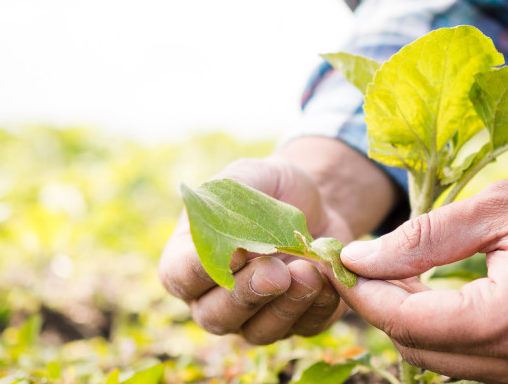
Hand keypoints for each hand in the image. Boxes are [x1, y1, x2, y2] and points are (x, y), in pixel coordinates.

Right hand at [159, 157, 350, 344]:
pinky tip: (327, 277)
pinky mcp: (297, 322)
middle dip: (247, 295)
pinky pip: (304, 327)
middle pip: (216, 317)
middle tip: (276, 271)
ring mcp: (254, 316)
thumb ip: (228, 200)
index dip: (201, 271)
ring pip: (259, 332)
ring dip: (285, 306)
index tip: (234, 251)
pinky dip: (318, 306)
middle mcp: (215, 297)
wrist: (316, 202)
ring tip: (308, 272)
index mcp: (190, 259)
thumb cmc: (269, 188)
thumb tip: (230, 242)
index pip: (180, 277)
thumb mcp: (248, 177)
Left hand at [334, 166, 507, 383]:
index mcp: (507, 320)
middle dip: (385, 308)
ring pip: (448, 365)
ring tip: (403, 275)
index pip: (406, 321)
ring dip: (417, 324)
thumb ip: (424, 238)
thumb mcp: (500, 207)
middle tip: (366, 264)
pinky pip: (483, 366)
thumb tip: (361, 257)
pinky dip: (454, 336)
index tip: (341, 260)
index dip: (364, 291)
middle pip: (421, 351)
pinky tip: (447, 296)